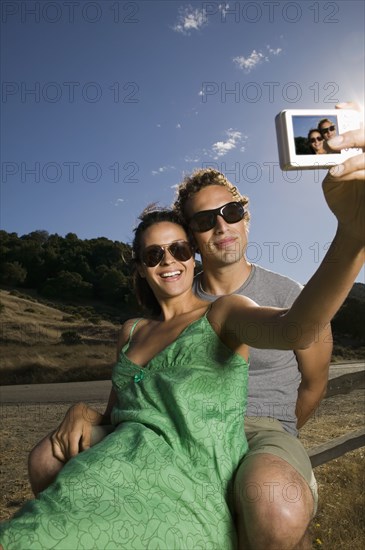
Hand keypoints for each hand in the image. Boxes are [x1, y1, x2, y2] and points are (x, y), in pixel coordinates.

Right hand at [51, 402, 97, 461]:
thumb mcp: (88, 429)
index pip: (73, 454)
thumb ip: (86, 442)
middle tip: (80, 464)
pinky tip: (67, 457)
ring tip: (75, 461)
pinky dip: (61, 456)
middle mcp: (62, 436)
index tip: (82, 463)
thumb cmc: (86, 419)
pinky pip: (55, 451)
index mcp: (72, 434)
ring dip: (67, 458)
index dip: (77, 460)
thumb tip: (87, 453)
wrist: (77, 410)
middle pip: (67, 455)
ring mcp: (57, 436)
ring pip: (61, 454)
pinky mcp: (54, 437)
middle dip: (74, 461)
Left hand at [322, 116, 364, 242]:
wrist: (354, 227)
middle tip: (331, 144)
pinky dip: (355, 173)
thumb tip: (327, 152)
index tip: (337, 109)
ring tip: (335, 170)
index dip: (353, 110)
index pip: (363, 119)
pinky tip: (340, 175)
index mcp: (362, 148)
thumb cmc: (345, 201)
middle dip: (352, 136)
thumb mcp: (333, 181)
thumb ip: (331, 164)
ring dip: (353, 160)